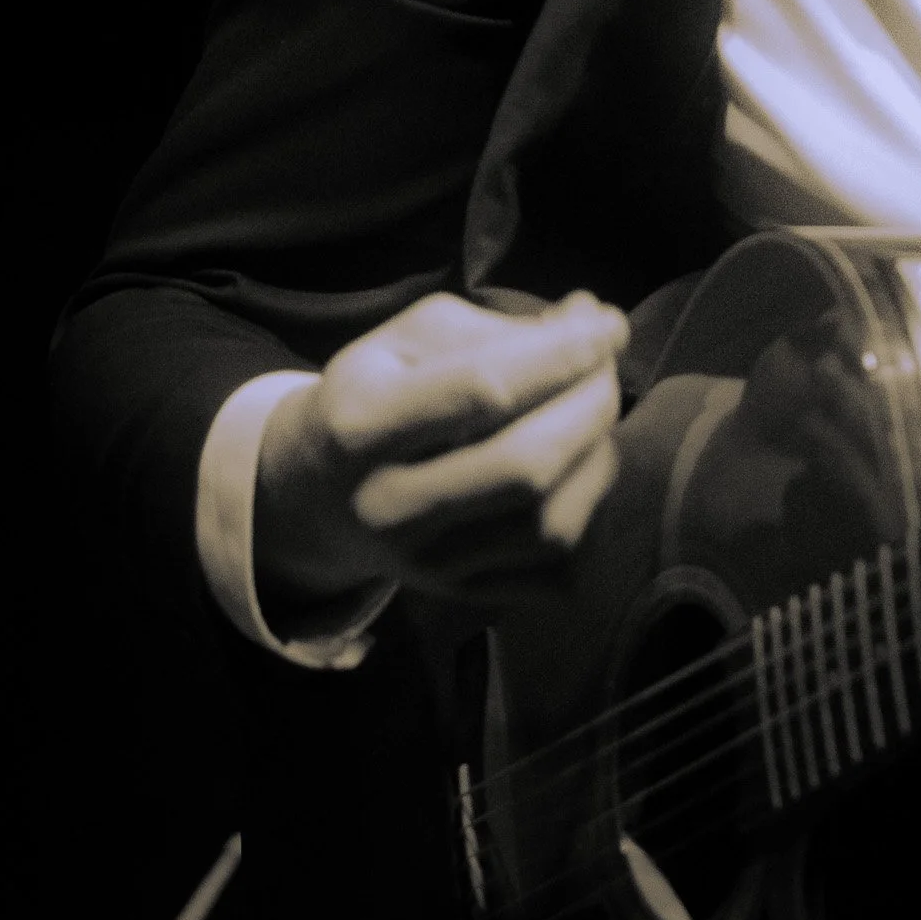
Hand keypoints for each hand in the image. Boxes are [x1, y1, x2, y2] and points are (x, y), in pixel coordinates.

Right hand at [254, 289, 628, 615]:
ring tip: (593, 416)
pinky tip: (575, 470)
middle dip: (590, 405)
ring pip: (549, 526)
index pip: (482, 389)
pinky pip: (555, 571)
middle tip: (606, 368)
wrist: (314, 494)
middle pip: (524, 464)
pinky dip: (586, 512)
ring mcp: (426, 563)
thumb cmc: (374, 393)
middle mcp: (389, 505)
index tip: (606, 326)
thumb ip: (499, 327)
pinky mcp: (460, 597)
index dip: (560, 356)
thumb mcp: (407, 339)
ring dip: (597, 459)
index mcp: (362, 423)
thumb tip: (594, 322)